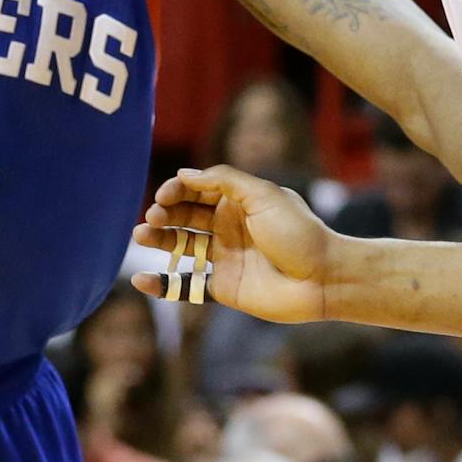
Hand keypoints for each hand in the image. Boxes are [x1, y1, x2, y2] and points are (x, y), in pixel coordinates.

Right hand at [130, 166, 333, 323]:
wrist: (322, 279)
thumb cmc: (297, 233)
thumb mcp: (263, 195)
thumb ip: (223, 180)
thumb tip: (184, 174)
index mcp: (238, 201)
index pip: (197, 190)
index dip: (177, 190)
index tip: (164, 196)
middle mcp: (228, 227)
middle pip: (185, 216)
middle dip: (164, 213)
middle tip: (152, 218)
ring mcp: (224, 257)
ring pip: (180, 246)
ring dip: (158, 240)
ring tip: (139, 236)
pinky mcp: (223, 287)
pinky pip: (186, 285)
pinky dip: (162, 284)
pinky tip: (141, 280)